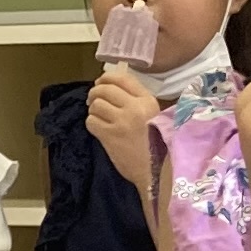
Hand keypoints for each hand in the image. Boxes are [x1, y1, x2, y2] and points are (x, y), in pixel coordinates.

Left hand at [84, 70, 163, 185]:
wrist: (157, 172)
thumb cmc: (158, 146)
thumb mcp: (157, 117)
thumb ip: (140, 103)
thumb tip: (116, 90)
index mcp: (148, 101)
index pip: (122, 78)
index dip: (107, 78)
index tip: (101, 83)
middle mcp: (135, 107)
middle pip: (105, 89)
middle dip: (95, 92)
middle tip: (93, 100)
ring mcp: (121, 121)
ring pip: (96, 104)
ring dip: (93, 110)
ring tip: (98, 116)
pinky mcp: (110, 136)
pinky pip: (91, 121)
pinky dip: (92, 123)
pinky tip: (99, 129)